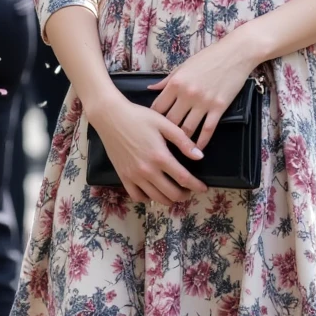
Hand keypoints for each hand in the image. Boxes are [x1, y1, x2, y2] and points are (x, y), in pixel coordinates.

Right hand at [89, 96, 208, 205]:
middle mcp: (147, 170)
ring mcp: (134, 176)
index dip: (196, 186)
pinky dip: (147, 198)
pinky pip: (137, 196)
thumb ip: (183, 141)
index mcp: (160, 156)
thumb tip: (200, 157)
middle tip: (189, 190)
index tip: (204, 188)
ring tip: (174, 193)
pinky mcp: (123, 176)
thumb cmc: (139, 117)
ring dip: (168, 199)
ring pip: (156, 198)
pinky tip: (153, 192)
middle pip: (171, 193)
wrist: (111, 116)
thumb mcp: (164, 123)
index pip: (184, 179)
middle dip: (184, 195)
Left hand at [149, 33, 256, 150]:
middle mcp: (187, 94)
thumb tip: (151, 89)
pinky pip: (207, 130)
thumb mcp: (184, 66)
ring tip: (178, 147)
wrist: (235, 53)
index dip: (154, 118)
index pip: (158, 107)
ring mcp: (203, 102)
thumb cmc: (208, 57)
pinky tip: (197, 149)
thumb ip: (167, 80)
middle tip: (164, 140)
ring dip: (182, 140)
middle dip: (166, 132)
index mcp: (176, 82)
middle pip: (170, 121)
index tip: (153, 125)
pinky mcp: (219, 107)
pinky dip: (201, 142)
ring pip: (187, 129)